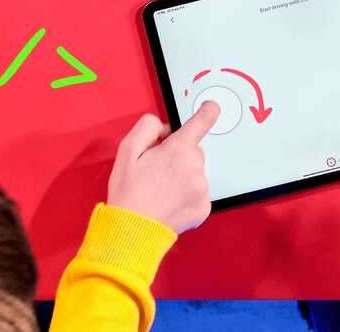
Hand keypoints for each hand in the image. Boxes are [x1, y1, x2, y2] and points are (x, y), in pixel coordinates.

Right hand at [107, 101, 219, 233]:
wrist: (131, 232)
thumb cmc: (128, 192)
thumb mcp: (127, 150)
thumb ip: (148, 127)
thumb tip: (164, 127)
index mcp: (178, 149)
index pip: (202, 121)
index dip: (208, 111)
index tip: (211, 107)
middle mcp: (195, 167)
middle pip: (193, 150)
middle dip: (179, 154)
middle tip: (157, 170)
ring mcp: (202, 188)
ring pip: (195, 172)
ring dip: (183, 175)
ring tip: (160, 190)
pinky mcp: (204, 207)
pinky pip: (198, 192)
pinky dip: (186, 194)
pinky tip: (169, 201)